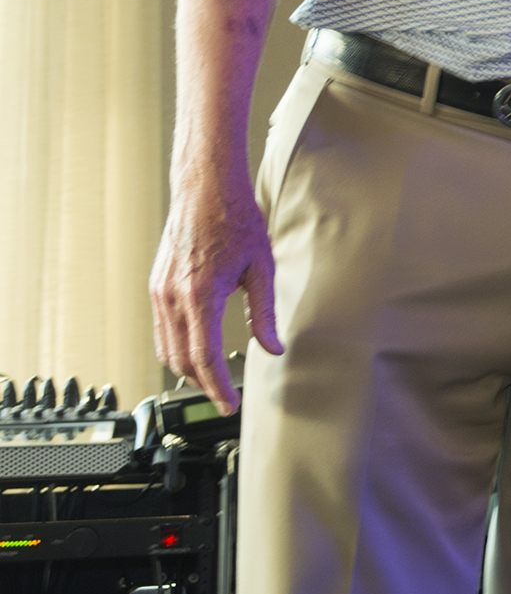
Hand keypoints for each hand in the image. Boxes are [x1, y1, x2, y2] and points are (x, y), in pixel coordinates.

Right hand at [149, 167, 281, 412]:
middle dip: (203, 385)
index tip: (230, 404)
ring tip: (213, 380)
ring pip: (167, 349)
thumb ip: (263, 313)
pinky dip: (177, 348)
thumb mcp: (262, 267)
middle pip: (181, 361)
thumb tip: (272, 347)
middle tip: (225, 398)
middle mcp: (172, 297)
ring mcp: (159, 292)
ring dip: (188, 370)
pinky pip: (162, 330)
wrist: (205, 189)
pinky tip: (196, 351)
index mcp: (200, 294)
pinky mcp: (155, 287)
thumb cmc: (236, 219)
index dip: (218, 387)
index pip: (204, 357)